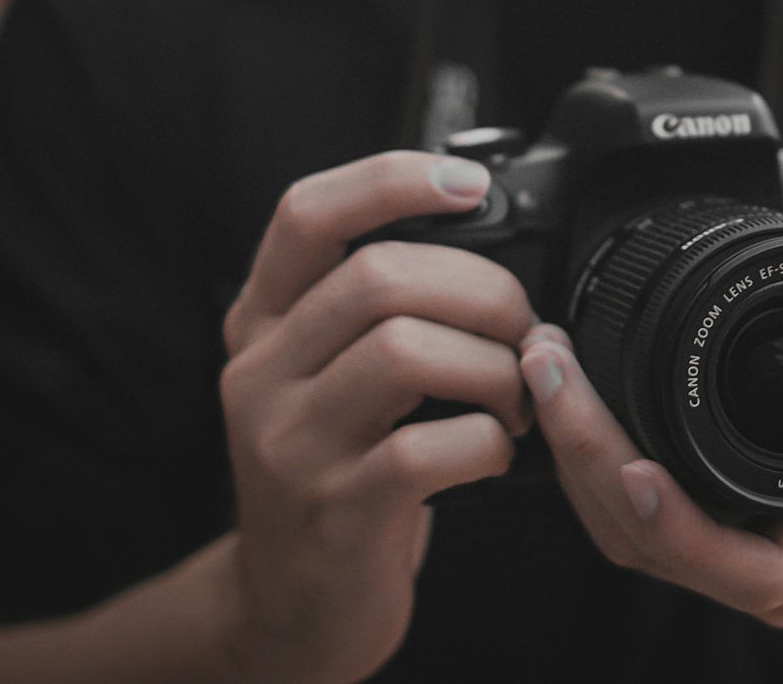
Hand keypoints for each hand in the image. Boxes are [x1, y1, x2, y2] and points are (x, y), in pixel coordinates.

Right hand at [215, 150, 535, 682]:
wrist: (290, 604)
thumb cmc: (334, 470)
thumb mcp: (320, 374)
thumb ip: (366, 305)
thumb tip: (480, 230)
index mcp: (260, 321)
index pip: (305, 213)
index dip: (393, 179)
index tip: (469, 183)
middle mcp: (261, 373)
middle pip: (377, 276)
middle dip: (482, 288)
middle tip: (522, 327)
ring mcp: (292, 445)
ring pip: (405, 351)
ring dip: (494, 364)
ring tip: (514, 394)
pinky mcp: (337, 510)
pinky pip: (431, 448)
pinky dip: (490, 441)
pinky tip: (495, 451)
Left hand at [518, 321, 782, 626]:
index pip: (745, 568)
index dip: (681, 530)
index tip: (633, 466)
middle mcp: (772, 568)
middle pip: (657, 546)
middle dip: (589, 459)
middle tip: (553, 367)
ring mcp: (730, 554)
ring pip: (625, 533)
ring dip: (573, 455)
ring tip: (545, 363)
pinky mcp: (700, 526)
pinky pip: (623, 512)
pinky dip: (584, 457)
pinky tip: (565, 390)